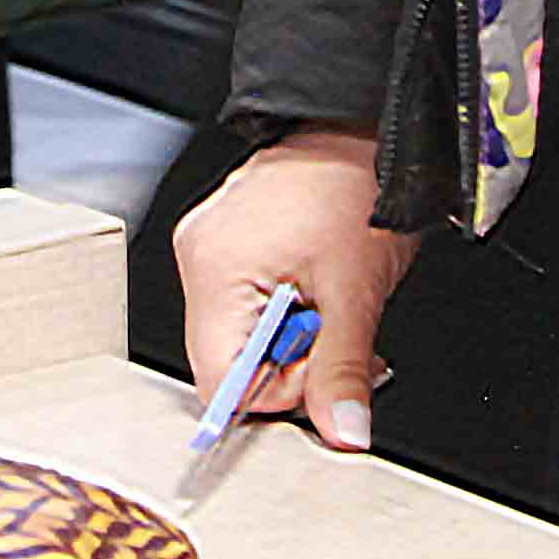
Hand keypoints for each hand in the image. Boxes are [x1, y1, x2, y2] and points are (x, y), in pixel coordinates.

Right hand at [172, 126, 414, 449]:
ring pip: (241, 337)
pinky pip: (246, 306)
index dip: (280, 393)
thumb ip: (343, 372)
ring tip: (331, 304)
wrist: (360, 126)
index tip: (324, 371)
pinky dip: (285, 313)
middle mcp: (199, 260)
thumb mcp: (356, 293)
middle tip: (337, 330)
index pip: (221, 383)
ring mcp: (208, 249)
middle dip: (292, 363)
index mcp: (217, 272)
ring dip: (293, 339)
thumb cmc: (355, 188)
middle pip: (229, 362)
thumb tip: (342, 432)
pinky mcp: (225, 244)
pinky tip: (315, 291)